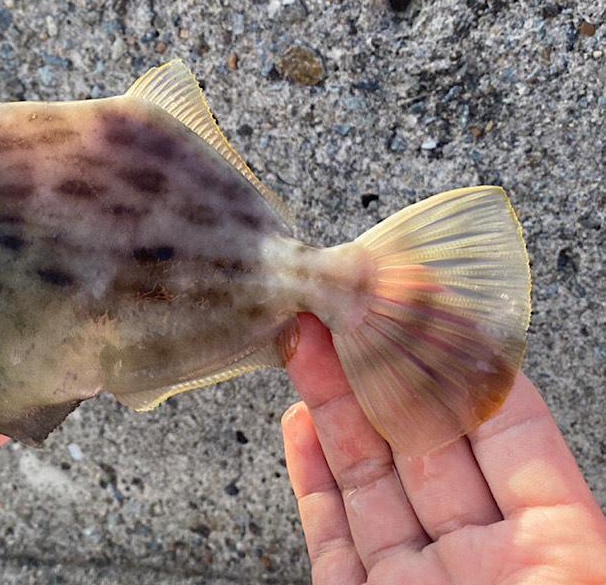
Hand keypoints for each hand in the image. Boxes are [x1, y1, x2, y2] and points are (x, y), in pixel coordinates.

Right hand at [282, 314, 605, 584]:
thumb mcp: (562, 559)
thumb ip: (522, 466)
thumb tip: (495, 375)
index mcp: (551, 546)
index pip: (503, 430)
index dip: (460, 360)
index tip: (426, 303)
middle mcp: (479, 559)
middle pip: (422, 441)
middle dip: (379, 366)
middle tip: (349, 308)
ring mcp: (413, 581)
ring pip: (369, 477)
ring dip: (333, 403)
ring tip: (308, 341)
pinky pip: (331, 535)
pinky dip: (311, 477)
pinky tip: (299, 425)